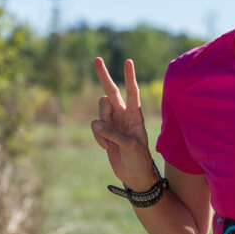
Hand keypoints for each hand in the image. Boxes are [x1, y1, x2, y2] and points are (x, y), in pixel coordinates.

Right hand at [91, 57, 155, 189]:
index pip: (133, 93)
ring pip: (99, 111)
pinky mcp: (104, 131)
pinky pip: (95, 127)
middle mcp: (124, 115)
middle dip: (104, 76)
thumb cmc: (139, 160)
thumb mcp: (130, 148)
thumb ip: (114, 134)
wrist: (134, 174)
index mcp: (135, 116)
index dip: (130, 77)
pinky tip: (107, 147)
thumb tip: (96, 123)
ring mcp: (113, 122)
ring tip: (110, 142)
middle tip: (97, 58)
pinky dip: (98, 137)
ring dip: (101, 127)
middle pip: (111, 92)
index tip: (128, 61)